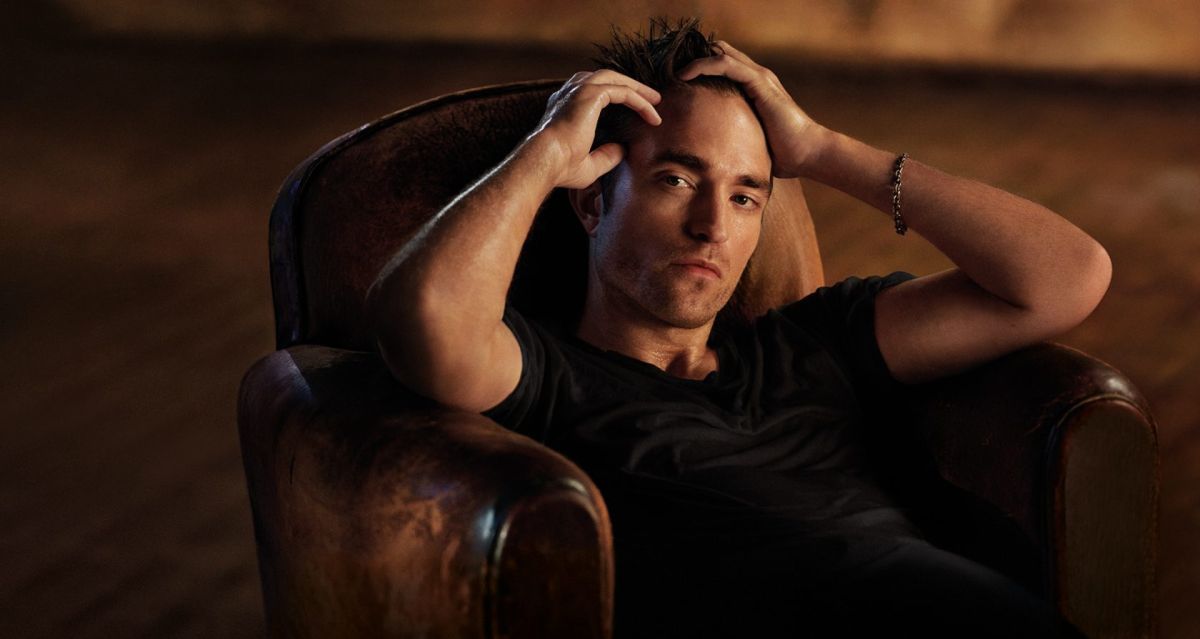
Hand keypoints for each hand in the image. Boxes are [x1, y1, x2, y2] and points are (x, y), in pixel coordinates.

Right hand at [529, 70, 661, 188]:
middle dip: (630, 86)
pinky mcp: (591, 94)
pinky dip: (640, 101)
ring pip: (616, 80)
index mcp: (564, 105)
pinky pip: (623, 92)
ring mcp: (579, 89)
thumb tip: (623, 150)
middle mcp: (569, 92)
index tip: (634, 110)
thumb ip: (606, 155)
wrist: (547, 161)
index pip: (592, 91)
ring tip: (656, 101)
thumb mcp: (588, 164)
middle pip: (606, 78)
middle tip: (651, 98)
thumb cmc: (561, 167)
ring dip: (637, 89)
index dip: (616, 96)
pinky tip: (653, 116)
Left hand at [679, 41, 827, 177]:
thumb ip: (736, 143)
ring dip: (695, 60)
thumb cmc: (784, 154)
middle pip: (721, 55)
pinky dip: (705, 65)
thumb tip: (715, 162)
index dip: (701, 69)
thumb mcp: (751, 144)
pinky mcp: (760, 83)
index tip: (677, 83)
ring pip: (721, 55)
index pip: (724, 68)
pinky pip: (727, 65)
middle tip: (671, 72)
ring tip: (674, 72)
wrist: (807, 153)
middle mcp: (757, 78)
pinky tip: (687, 74)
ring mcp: (760, 78)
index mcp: (754, 89)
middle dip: (695, 60)